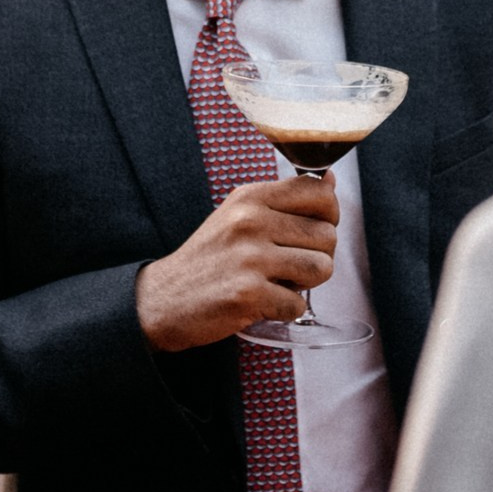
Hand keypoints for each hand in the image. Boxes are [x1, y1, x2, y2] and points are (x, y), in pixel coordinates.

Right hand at [135, 176, 338, 352]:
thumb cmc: (208, 259)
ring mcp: (250, 258)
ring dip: (306, 284)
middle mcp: (250, 222)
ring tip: (278, 282)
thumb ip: (282, 201)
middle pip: (327, 235)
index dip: (329, 214)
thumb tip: (330, 181)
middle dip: (317, 256)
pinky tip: (262, 303)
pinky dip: (285, 310)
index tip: (315, 228)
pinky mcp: (249, 293)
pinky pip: (298, 304)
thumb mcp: (237, 216)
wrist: (163, 299)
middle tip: (288, 265)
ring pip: (322, 268)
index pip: (319, 191)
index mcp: (250, 198)